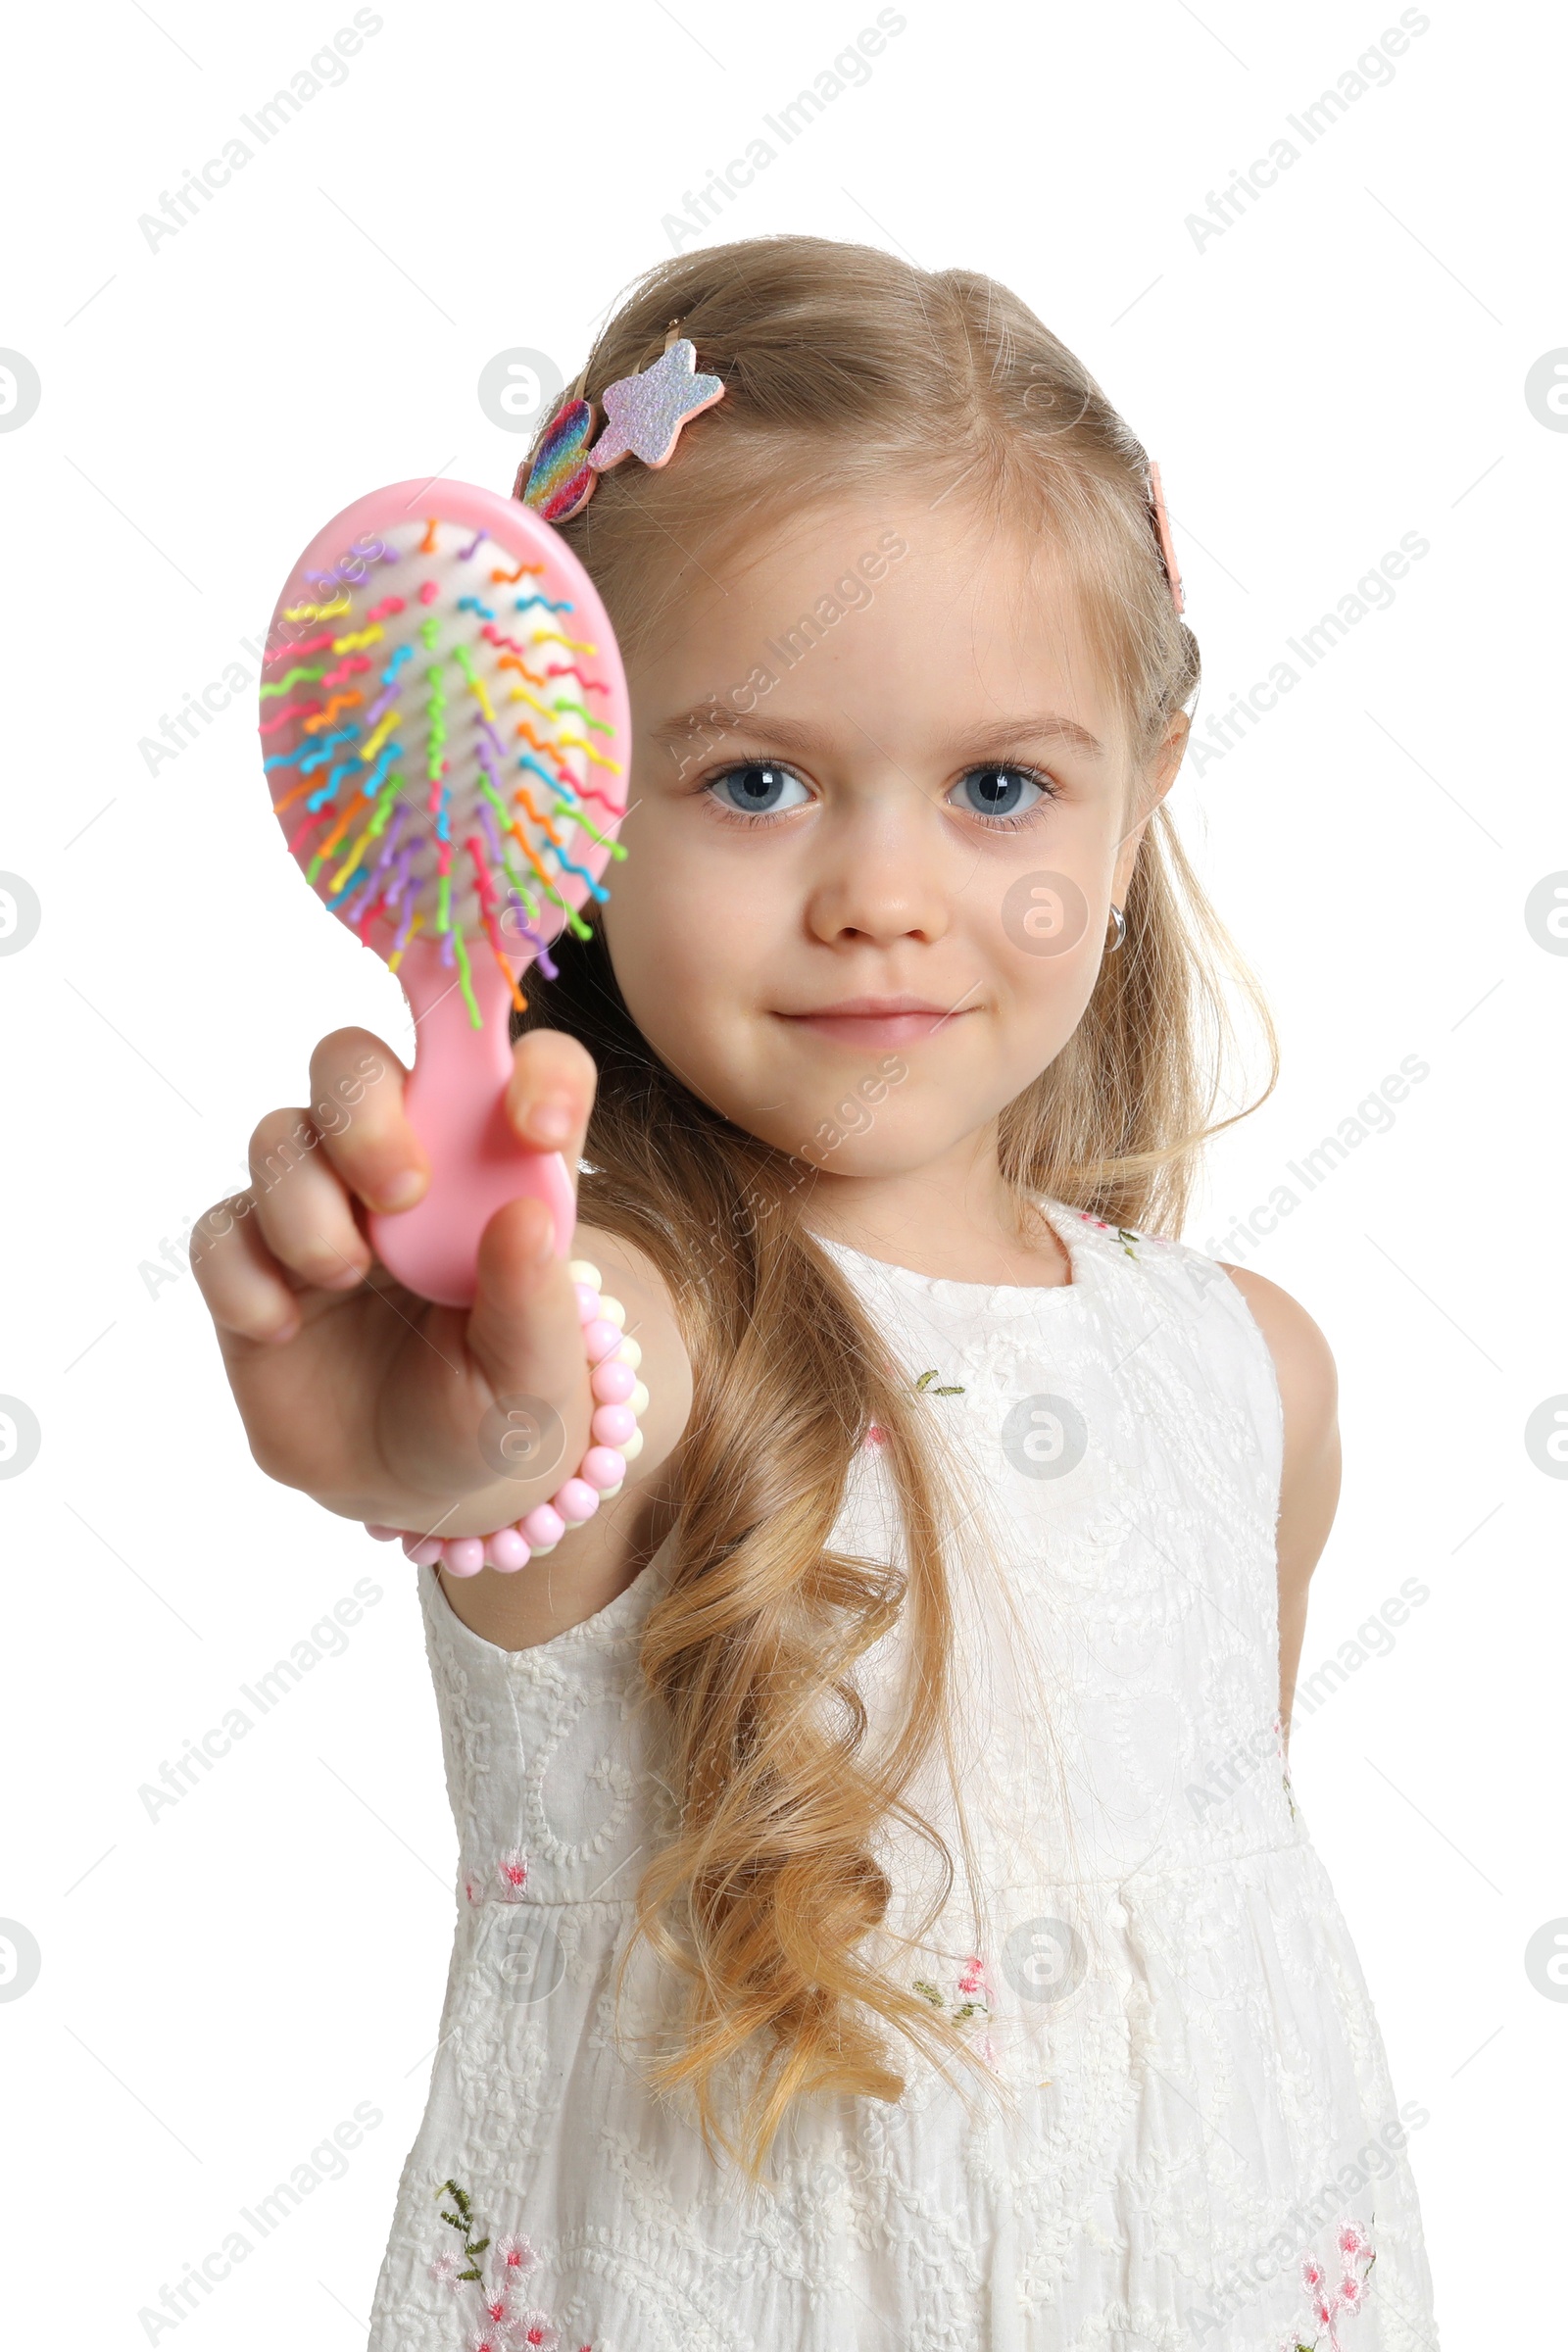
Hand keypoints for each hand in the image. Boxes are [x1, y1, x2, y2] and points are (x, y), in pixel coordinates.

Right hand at [193, 1024, 613, 1539]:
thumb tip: (524, 1217)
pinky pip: (221, 1232)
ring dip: (305, 1198)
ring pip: (280, 1137)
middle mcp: (407, 1164)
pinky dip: (243, 1274)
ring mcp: (321, 1208)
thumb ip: (536, 1302)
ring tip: (346, 1275)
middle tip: (402, 1192)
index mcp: (498, 1170)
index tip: (534, 1130)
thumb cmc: (496, 1412)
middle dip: (365, 1109)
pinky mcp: (254, 1265)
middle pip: (357, 1067)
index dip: (535, 1071)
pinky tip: (284, 1327)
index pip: (528, 1069)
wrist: (418, 1489)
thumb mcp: (537, 1380)